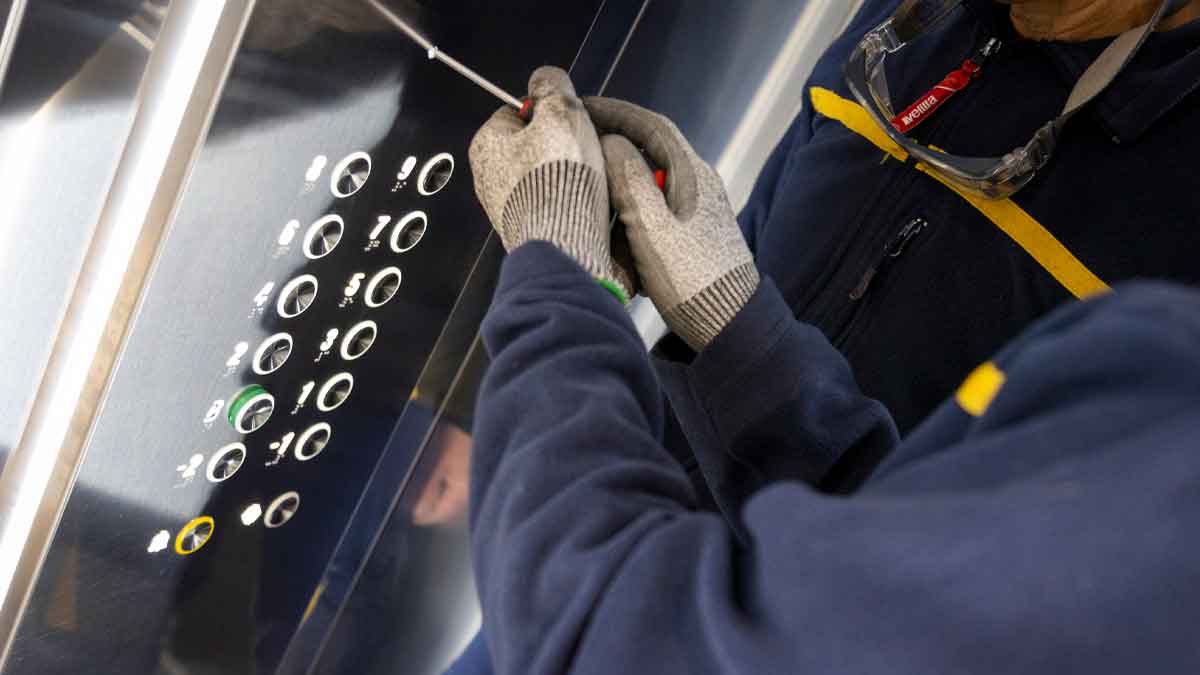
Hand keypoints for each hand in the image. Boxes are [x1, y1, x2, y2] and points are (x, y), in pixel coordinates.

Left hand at [469, 67, 633, 299]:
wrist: (566, 248)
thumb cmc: (557, 187)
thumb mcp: (561, 114)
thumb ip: (552, 87)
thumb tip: (546, 78)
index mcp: (486, 144)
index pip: (517, 110)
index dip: (549, 110)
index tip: (568, 117)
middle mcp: (490, 178)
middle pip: (534, 144)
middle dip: (562, 144)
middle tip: (582, 148)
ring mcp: (509, 207)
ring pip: (547, 175)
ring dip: (571, 173)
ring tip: (588, 179)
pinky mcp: (531, 229)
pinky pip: (555, 203)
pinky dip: (572, 200)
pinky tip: (587, 204)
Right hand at [585, 97, 758, 349]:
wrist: (728, 323)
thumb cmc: (691, 276)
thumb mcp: (650, 224)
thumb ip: (628, 177)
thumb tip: (609, 141)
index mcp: (692, 173)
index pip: (651, 126)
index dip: (615, 112)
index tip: (580, 107)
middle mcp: (697, 185)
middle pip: (648, 152)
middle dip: (610, 148)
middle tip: (574, 147)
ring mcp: (695, 210)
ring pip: (647, 184)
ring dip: (616, 186)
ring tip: (584, 191)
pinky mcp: (690, 235)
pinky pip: (651, 213)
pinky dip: (627, 215)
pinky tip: (608, 231)